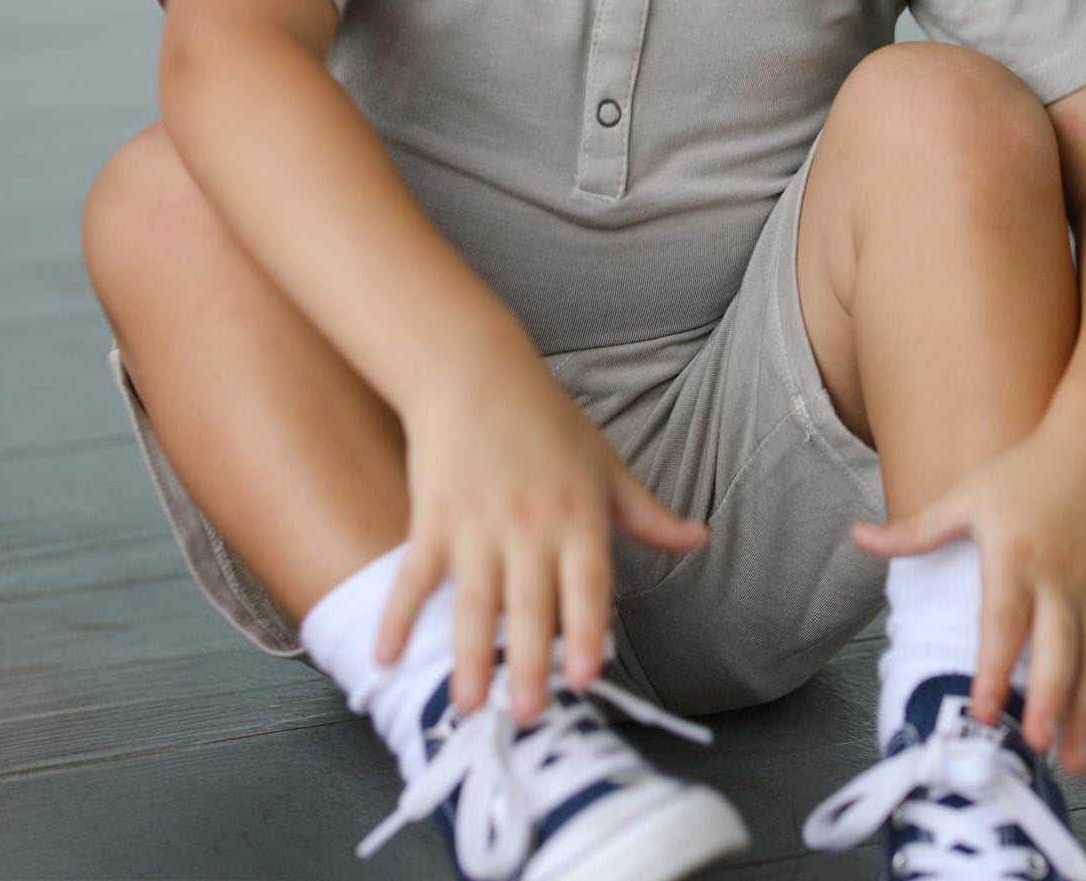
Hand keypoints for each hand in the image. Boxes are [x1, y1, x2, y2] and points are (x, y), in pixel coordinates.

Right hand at [375, 342, 706, 725]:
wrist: (473, 369)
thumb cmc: (544, 418)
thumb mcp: (605, 464)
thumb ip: (647, 514)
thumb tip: (698, 541)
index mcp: (578, 514)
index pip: (588, 584)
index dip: (588, 631)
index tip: (587, 678)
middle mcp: (530, 524)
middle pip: (531, 604)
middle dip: (528, 661)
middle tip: (527, 715)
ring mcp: (478, 523)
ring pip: (474, 601)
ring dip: (469, 655)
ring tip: (468, 706)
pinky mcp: (433, 516)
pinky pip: (415, 575)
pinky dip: (397, 616)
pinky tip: (386, 657)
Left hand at [852, 424, 1085, 773]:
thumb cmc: (1029, 469)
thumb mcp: (968, 493)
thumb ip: (917, 529)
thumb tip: (858, 537)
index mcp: (1016, 555)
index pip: (1003, 619)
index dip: (992, 666)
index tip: (981, 708)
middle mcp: (1061, 579)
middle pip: (1059, 649)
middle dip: (1048, 701)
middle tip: (1035, 746)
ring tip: (1073, 762)